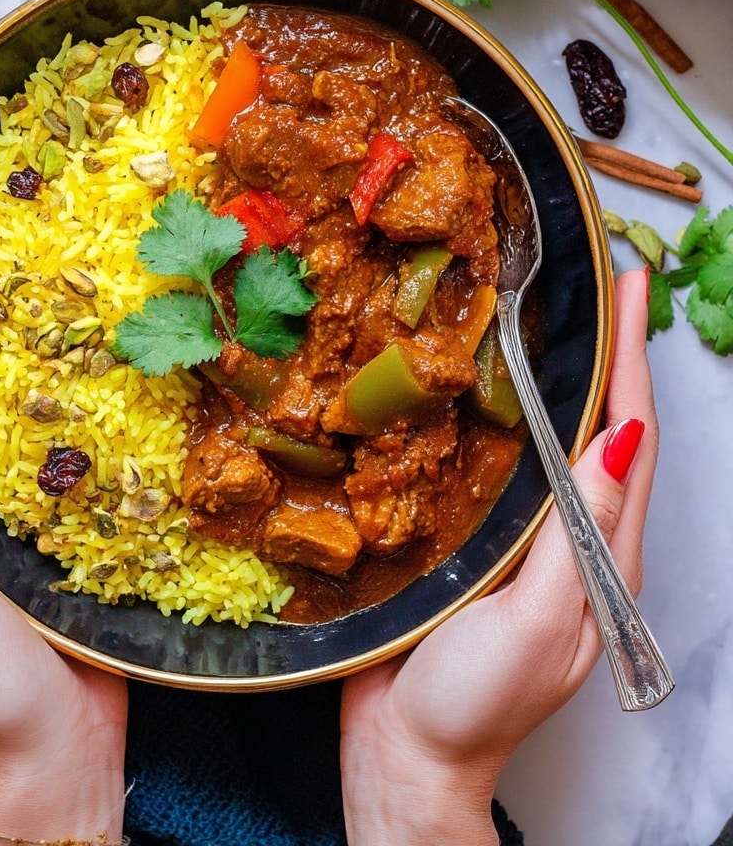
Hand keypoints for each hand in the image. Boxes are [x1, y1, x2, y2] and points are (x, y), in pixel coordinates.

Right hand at [340, 269, 656, 845]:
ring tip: (554, 318)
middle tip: (604, 286)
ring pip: (555, 441)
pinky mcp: (479, 543)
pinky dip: (509, 416)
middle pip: (605, 428)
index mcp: (603, 556)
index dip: (637, 358)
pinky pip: (504, 466)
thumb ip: (582, 534)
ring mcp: (528, 541)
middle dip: (613, 353)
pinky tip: (484, 389)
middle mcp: (574, 539)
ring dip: (565, 377)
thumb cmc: (473, 702)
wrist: (406, 757)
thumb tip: (621, 438)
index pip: (631, 437)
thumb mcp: (540, 621)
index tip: (636, 288)